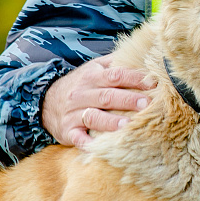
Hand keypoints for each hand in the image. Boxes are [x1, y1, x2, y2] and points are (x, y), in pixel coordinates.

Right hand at [42, 56, 157, 148]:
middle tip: (146, 104)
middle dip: (127, 100)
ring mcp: (74, 113)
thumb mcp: (93, 68)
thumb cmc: (79, 85)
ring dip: (110, 121)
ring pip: (93, 116)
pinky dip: (88, 143)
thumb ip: (115, 62)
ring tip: (127, 125)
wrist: (46, 102)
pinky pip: (78, 138)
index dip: (134, 79)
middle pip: (107, 96)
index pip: (116, 75)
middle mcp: (82, 94)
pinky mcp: (68, 131)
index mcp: (92, 76)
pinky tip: (100, 147)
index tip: (153, 84)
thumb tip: (141, 53)